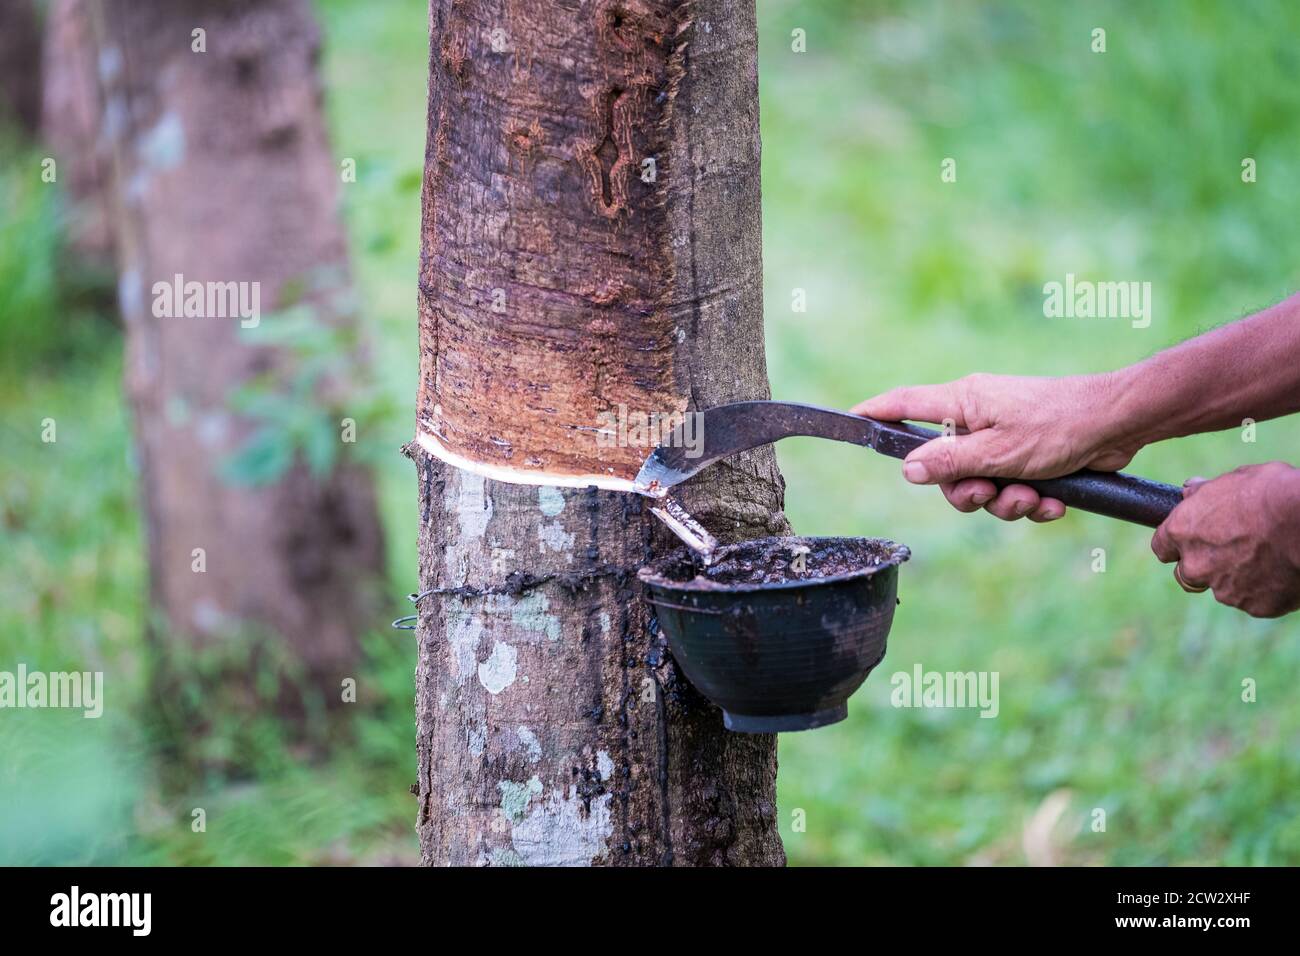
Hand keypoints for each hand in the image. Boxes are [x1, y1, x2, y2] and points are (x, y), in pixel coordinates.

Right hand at [853, 372, 1142, 521]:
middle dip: (967, 492)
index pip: (905, 404)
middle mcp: (979, 417)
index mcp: (964, 402)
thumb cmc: (1059, 426)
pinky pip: (1010, 488)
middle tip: (989, 495)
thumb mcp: (997, 452)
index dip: (876, 413)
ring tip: (1032, 497)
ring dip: (1005, 502)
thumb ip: (949, 461)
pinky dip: (1030, 501)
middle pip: (944, 466)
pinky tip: (1053, 502)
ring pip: (980, 484)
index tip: (850, 418)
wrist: (1120, 426)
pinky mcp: (1028, 455)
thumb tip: (907, 467)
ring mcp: (1004, 436)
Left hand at [1151, 462, 1299, 617]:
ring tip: (1266, 556)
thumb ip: (1206, 493)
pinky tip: (1282, 569)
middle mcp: (1196, 565)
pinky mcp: (1255, 606)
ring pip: (1223, 588)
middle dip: (1201, 566)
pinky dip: (1265, 589)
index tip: (1187, 539)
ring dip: (1236, 577)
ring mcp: (1225, 590)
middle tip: (1227, 552)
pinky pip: (1255, 599)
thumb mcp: (1234, 481)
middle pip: (1186, 575)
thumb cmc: (1272, 493)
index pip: (1161, 546)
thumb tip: (1190, 491)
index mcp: (1182, 532)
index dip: (1175, 543)